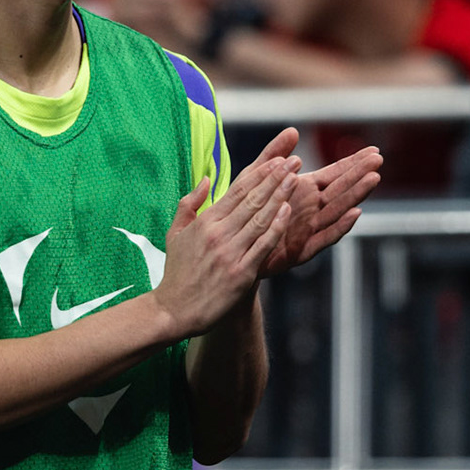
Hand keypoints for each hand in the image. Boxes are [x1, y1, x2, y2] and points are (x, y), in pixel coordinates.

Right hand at [154, 152, 294, 337]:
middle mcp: (218, 234)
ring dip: (280, 197)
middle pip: (252, 200)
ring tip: (295, 179)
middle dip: (275, 178)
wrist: (174, 310)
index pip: (237, 191)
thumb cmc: (177, 272)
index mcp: (205, 222)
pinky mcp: (241, 273)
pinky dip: (276, 227)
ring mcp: (230, 253)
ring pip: (260, 218)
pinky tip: (288, 211)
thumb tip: (205, 180)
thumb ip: (189, 204)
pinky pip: (263, 245)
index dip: (260, 173)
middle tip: (293, 162)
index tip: (277, 160)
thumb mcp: (175, 233)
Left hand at [248, 127, 380, 276]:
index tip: (373, 151)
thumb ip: (273, 155)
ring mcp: (309, 229)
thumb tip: (293, 130)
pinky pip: (325, 237)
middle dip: (359, 174)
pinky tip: (355, 213)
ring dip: (356, 195)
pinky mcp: (302, 250)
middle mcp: (311, 209)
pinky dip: (341, 226)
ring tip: (373, 179)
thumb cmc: (245, 213)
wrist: (234, 250)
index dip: (353, 163)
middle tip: (379, 160)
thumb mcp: (255, 178)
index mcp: (302, 191)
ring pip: (338, 210)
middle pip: (341, 189)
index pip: (334, 174)